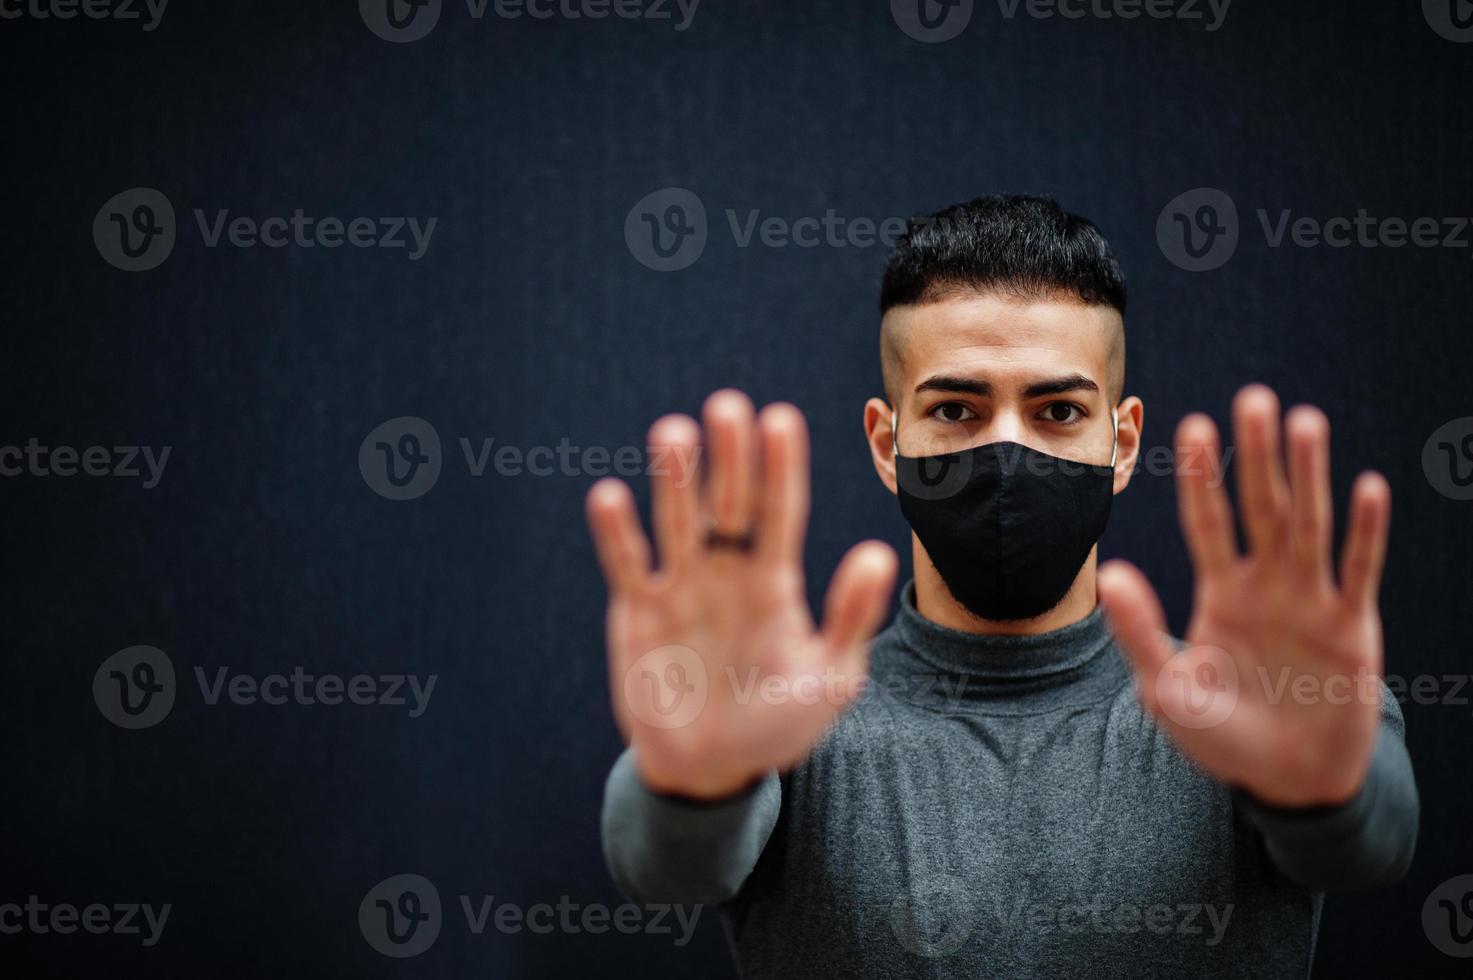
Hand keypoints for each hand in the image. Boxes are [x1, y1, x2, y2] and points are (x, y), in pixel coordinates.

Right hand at [586, 390, 897, 799]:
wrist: (711, 771)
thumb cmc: (776, 726)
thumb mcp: (827, 679)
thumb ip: (850, 618)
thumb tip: (878, 553)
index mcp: (773, 580)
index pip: (778, 513)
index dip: (780, 468)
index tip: (780, 419)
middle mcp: (726, 571)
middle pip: (727, 504)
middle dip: (728, 457)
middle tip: (727, 406)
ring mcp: (680, 587)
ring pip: (677, 521)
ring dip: (675, 479)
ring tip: (674, 431)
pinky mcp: (637, 612)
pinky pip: (628, 565)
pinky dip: (619, 534)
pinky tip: (611, 496)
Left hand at [1098, 385, 1389, 807]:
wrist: (1286, 781)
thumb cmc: (1222, 736)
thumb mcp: (1168, 687)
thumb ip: (1139, 630)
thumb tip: (1107, 572)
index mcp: (1221, 592)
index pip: (1207, 523)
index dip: (1200, 477)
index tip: (1190, 425)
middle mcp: (1267, 585)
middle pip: (1261, 507)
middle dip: (1256, 455)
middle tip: (1253, 398)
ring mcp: (1311, 601)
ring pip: (1309, 524)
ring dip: (1308, 474)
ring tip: (1305, 420)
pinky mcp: (1351, 627)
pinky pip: (1357, 571)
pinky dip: (1364, 532)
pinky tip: (1367, 487)